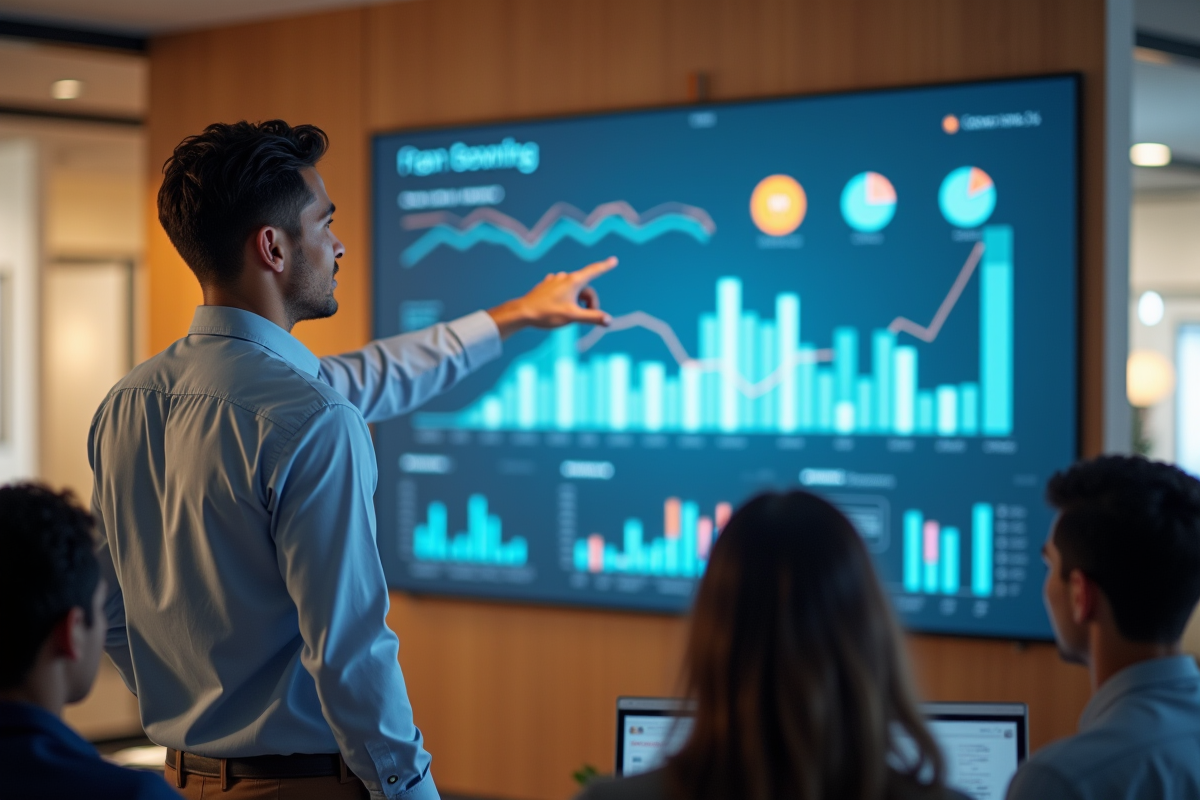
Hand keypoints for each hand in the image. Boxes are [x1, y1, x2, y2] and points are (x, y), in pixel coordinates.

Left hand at [487, 256, 617, 338]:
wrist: (522, 312)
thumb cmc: (547, 314)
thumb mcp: (572, 317)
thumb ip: (592, 317)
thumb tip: (609, 320)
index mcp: (573, 281)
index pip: (594, 271)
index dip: (605, 266)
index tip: (614, 260)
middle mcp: (564, 277)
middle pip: (585, 289)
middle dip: (589, 303)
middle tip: (583, 320)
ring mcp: (554, 281)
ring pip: (573, 290)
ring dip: (576, 302)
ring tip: (567, 315)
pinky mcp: (546, 286)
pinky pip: (562, 290)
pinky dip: (566, 298)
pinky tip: (558, 305)